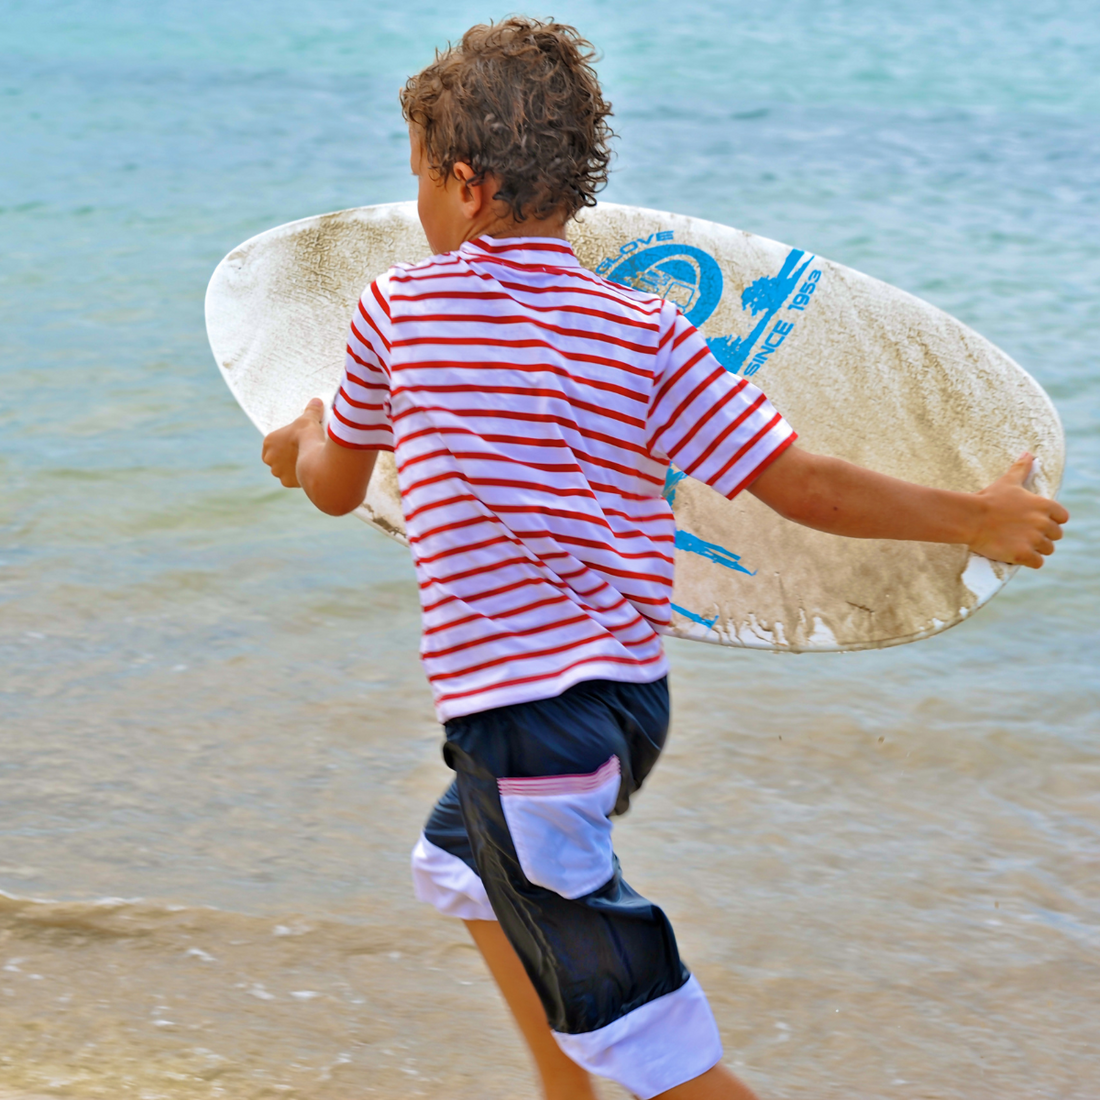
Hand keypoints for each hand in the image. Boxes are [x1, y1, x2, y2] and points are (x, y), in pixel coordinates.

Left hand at [262, 398, 325, 487]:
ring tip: (307, 463)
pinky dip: (300, 478)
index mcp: (269, 442)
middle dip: (286, 457)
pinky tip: (310, 472)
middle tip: (301, 453)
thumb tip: (316, 401)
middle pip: (277, 458)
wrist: (314, 456)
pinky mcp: (287, 482)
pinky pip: (294, 480)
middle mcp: (269, 458)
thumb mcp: (309, 418)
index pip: (272, 444)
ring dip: (292, 468)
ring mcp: (278, 471)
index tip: (294, 444)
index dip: (283, 444)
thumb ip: (311, 410)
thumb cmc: (308, 435)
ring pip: (284, 470)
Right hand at [969, 453, 1068, 567]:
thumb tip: (1028, 453)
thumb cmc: (989, 499)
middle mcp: (1043, 523)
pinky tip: (1016, 555)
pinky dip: (1029, 561)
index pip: (1062, 518)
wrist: (970, 518)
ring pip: (1047, 550)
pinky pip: (1037, 563)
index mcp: (1044, 505)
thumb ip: (1022, 468)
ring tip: (1019, 545)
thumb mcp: (1008, 481)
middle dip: (1042, 536)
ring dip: (1036, 549)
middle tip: (1024, 535)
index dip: (1051, 521)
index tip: (1036, 522)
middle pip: (1055, 535)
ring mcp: (1034, 540)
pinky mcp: (1023, 555)